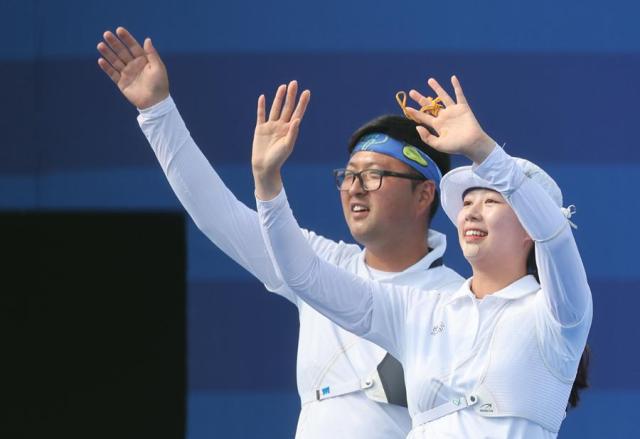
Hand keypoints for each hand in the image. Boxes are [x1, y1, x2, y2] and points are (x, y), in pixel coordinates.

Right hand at [97, 27, 168, 108]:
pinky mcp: (121, 83)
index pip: (133, 46)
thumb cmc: (159, 85)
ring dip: (107, 53)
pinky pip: (112, 74)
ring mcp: (127, 73)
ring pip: (115, 61)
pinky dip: (106, 67)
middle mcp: (134, 65)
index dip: (126, 38)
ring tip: (100, 45)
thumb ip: (152, 54)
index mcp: (143, 60)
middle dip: (114, 43)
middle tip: (106, 34)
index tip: (119, 30)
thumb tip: (147, 39)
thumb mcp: (158, 68)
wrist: (155, 102)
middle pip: (122, 52)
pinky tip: (101, 60)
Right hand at [252, 81, 310, 199]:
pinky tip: (263, 97)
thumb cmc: (278, 158)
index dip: (302, 103)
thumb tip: (297, 119)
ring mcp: (271, 126)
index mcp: (290, 130)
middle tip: (294, 83)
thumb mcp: (288, 146)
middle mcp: (281, 126)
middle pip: (287, 107)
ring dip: (279, 97)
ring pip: (275, 108)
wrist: (264, 166)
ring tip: (283, 86)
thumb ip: (292, 132)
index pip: (298, 113)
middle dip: (291, 96)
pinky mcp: (260, 128)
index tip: (307, 92)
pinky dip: (262, 106)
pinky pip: (261, 115)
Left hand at [406, 76, 495, 163]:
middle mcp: (444, 116)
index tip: (407, 108)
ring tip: (430, 80)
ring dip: (437, 88)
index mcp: (437, 125)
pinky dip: (457, 86)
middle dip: (421, 99)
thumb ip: (426, 137)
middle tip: (412, 92)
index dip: (415, 113)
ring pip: (443, 97)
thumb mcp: (438, 145)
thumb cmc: (455, 146)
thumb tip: (417, 127)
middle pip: (430, 105)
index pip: (424, 117)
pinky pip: (459, 95)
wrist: (472, 143)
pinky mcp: (463, 107)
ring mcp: (453, 111)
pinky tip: (453, 78)